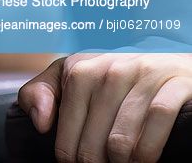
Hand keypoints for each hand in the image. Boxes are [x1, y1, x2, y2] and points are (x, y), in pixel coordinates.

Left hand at [18, 49, 191, 161]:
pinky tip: (144, 159)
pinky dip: (148, 152)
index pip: (65, 136)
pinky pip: (155, 125)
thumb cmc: (112, 78)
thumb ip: (42, 93)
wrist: (168, 61)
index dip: (71, 159)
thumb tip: (40, 124)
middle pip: (92, 146)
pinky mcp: (173, 84)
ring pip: (121, 142)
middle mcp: (109, 69)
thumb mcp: (72, 77)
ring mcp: (142, 75)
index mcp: (79, 69)